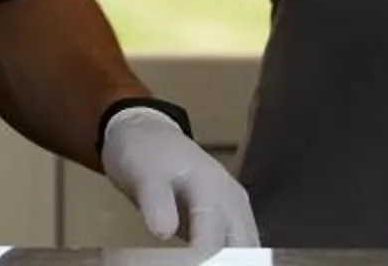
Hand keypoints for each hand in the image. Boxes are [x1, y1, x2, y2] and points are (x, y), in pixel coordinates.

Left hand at [102, 106, 258, 248]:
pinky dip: (226, 257)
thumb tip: (163, 232)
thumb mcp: (143, 171)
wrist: (149, 135)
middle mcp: (232, 201)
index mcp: (213, 188)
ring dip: (229, 260)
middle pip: (241, 249)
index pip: (213, 241)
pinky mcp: (228, 220)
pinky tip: (205, 261)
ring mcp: (234, 211)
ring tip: (200, 263)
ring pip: (245, 249)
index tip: (183, 265)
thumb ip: (155, 200)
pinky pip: (235, 247)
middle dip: (224, 263)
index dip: (200, 262)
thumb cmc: (145, 152)